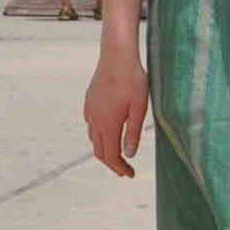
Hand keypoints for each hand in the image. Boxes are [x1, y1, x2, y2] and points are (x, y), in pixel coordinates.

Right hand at [83, 38, 149, 177]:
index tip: (129, 174)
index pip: (110, 156)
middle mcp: (95, 120)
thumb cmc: (132, 80)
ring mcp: (90, 109)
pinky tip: (107, 130)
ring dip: (104, 149)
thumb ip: (133, 133)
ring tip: (117, 152)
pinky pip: (90, 124)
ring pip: (93, 138)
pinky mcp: (90, 100)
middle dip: (111, 163)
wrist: (117, 54)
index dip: (119, 168)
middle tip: (124, 169)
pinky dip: (98, 134)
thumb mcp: (139, 108)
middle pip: (99, 151)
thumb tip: (129, 155)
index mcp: (108, 125)